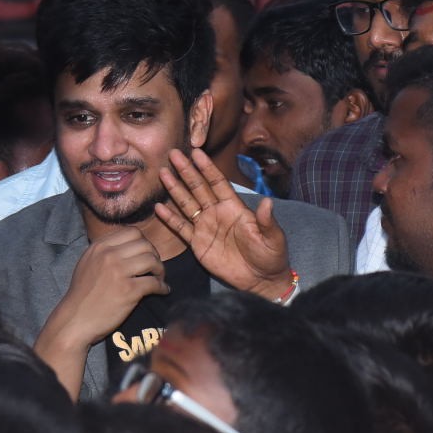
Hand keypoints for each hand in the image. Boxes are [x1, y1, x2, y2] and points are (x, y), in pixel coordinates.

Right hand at [43, 225, 166, 345]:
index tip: (146, 254)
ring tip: (159, 278)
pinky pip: (154, 282)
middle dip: (155, 255)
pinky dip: (162, 287)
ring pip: (152, 260)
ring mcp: (119, 272)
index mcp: (100, 246)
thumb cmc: (82, 294)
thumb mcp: (88, 263)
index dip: (144, 242)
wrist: (75, 320)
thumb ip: (106, 251)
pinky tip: (163, 291)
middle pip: (145, 245)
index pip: (132, 232)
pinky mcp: (128, 290)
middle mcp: (109, 255)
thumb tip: (129, 244)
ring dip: (160, 270)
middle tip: (155, 267)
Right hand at [157, 148, 292, 299]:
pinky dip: (170, 219)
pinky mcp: (198, 244)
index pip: (218, 183)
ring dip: (175, 189)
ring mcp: (206, 227)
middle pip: (199, 188)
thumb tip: (269, 201)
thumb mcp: (272, 237)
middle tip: (174, 154)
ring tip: (163, 173)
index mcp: (235, 207)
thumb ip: (266, 220)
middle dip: (186, 171)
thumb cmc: (270, 256)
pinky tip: (159, 208)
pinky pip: (182, 228)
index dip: (207, 168)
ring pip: (187, 204)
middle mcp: (218, 213)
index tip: (196, 152)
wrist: (260, 280)